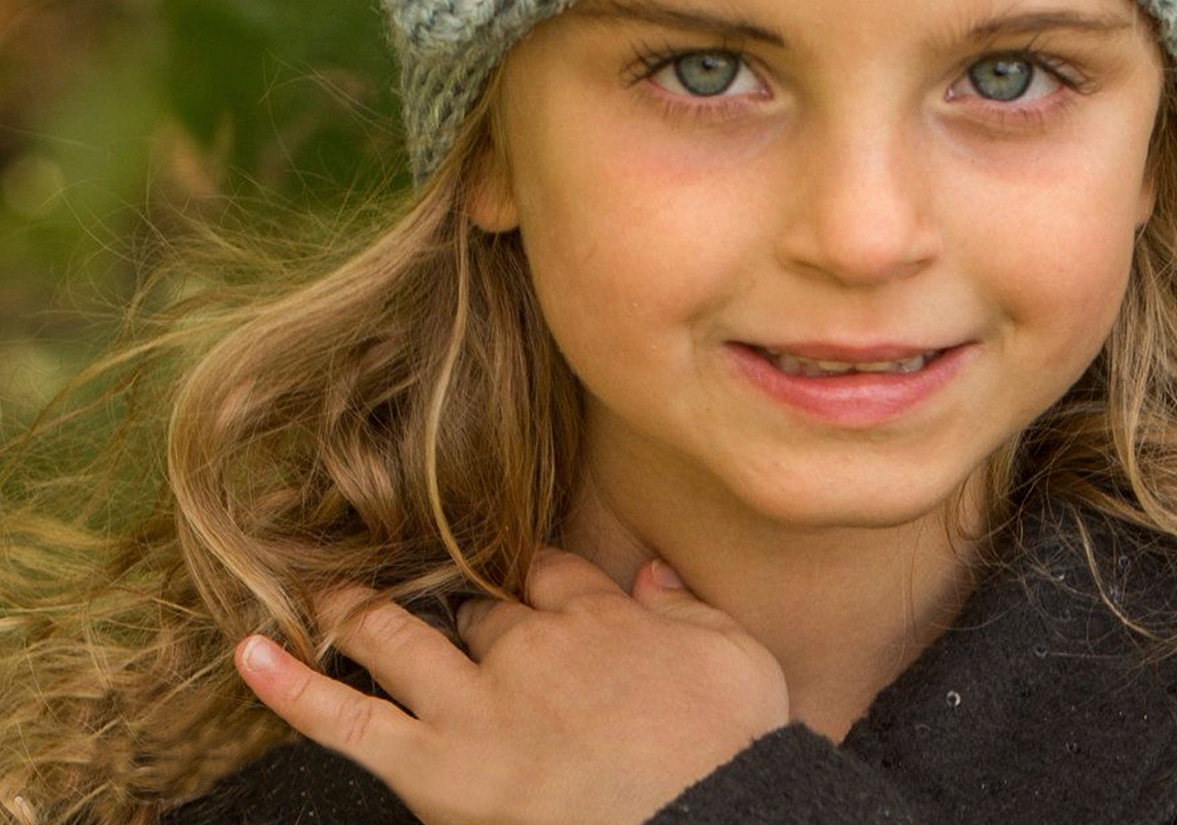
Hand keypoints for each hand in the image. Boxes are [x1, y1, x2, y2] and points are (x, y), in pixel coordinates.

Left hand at [234, 548, 790, 824]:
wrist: (708, 821)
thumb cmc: (731, 746)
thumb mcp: (736, 653)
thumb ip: (687, 604)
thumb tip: (653, 569)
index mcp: (600, 615)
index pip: (546, 571)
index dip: (527, 572)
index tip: (517, 576)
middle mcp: (531, 644)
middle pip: (475, 606)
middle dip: (450, 596)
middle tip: (417, 586)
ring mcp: (476, 704)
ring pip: (401, 639)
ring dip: (355, 609)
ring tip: (317, 588)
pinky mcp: (436, 768)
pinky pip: (350, 723)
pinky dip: (294, 688)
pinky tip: (248, 653)